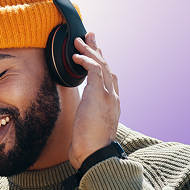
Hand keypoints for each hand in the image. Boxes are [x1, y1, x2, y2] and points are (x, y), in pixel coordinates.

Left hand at [68, 32, 120, 168]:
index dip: (102, 64)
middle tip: (90, 36)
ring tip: (78, 40)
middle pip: (107, 67)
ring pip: (101, 65)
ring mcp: (109, 95)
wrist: (95, 154)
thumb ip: (88, 118)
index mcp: (112, 105)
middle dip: (97, 51)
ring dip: (89, 50)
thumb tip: (81, 118)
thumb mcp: (89, 128)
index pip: (109, 79)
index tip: (94, 55)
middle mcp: (113, 97)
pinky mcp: (100, 94)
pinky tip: (76, 56)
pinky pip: (94, 70)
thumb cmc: (90, 147)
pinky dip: (85, 60)